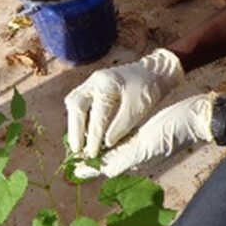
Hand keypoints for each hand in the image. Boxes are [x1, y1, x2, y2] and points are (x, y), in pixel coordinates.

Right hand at [65, 48, 183, 157]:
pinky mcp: (90, 87)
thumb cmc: (148, 89)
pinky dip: (78, 118)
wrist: (152, 71)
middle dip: (75, 130)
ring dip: (74, 124)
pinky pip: (77, 102)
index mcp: (107, 84)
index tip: (93, 154)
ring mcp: (90, 82)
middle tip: (77, 151)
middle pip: (75, 106)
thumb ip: (122, 125)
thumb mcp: (138, 108)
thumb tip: (106, 143)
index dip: (94, 136)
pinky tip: (82, 132)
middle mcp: (94, 81)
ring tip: (78, 144)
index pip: (96, 114)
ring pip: (73, 103)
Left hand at [73, 92, 217, 178]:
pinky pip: (120, 139)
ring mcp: (139, 145)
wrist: (195, 118)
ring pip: (112, 150)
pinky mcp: (142, 133)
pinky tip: (101, 133)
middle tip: (71, 156)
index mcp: (134, 161)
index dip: (88, 168)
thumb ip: (124, 160)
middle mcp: (135, 155)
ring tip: (81, 146)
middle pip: (106, 160)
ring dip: (96, 149)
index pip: (104, 167)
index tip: (71, 169)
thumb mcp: (146, 147)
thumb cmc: (172, 132)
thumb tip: (105, 172)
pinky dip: (108, 139)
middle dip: (89, 159)